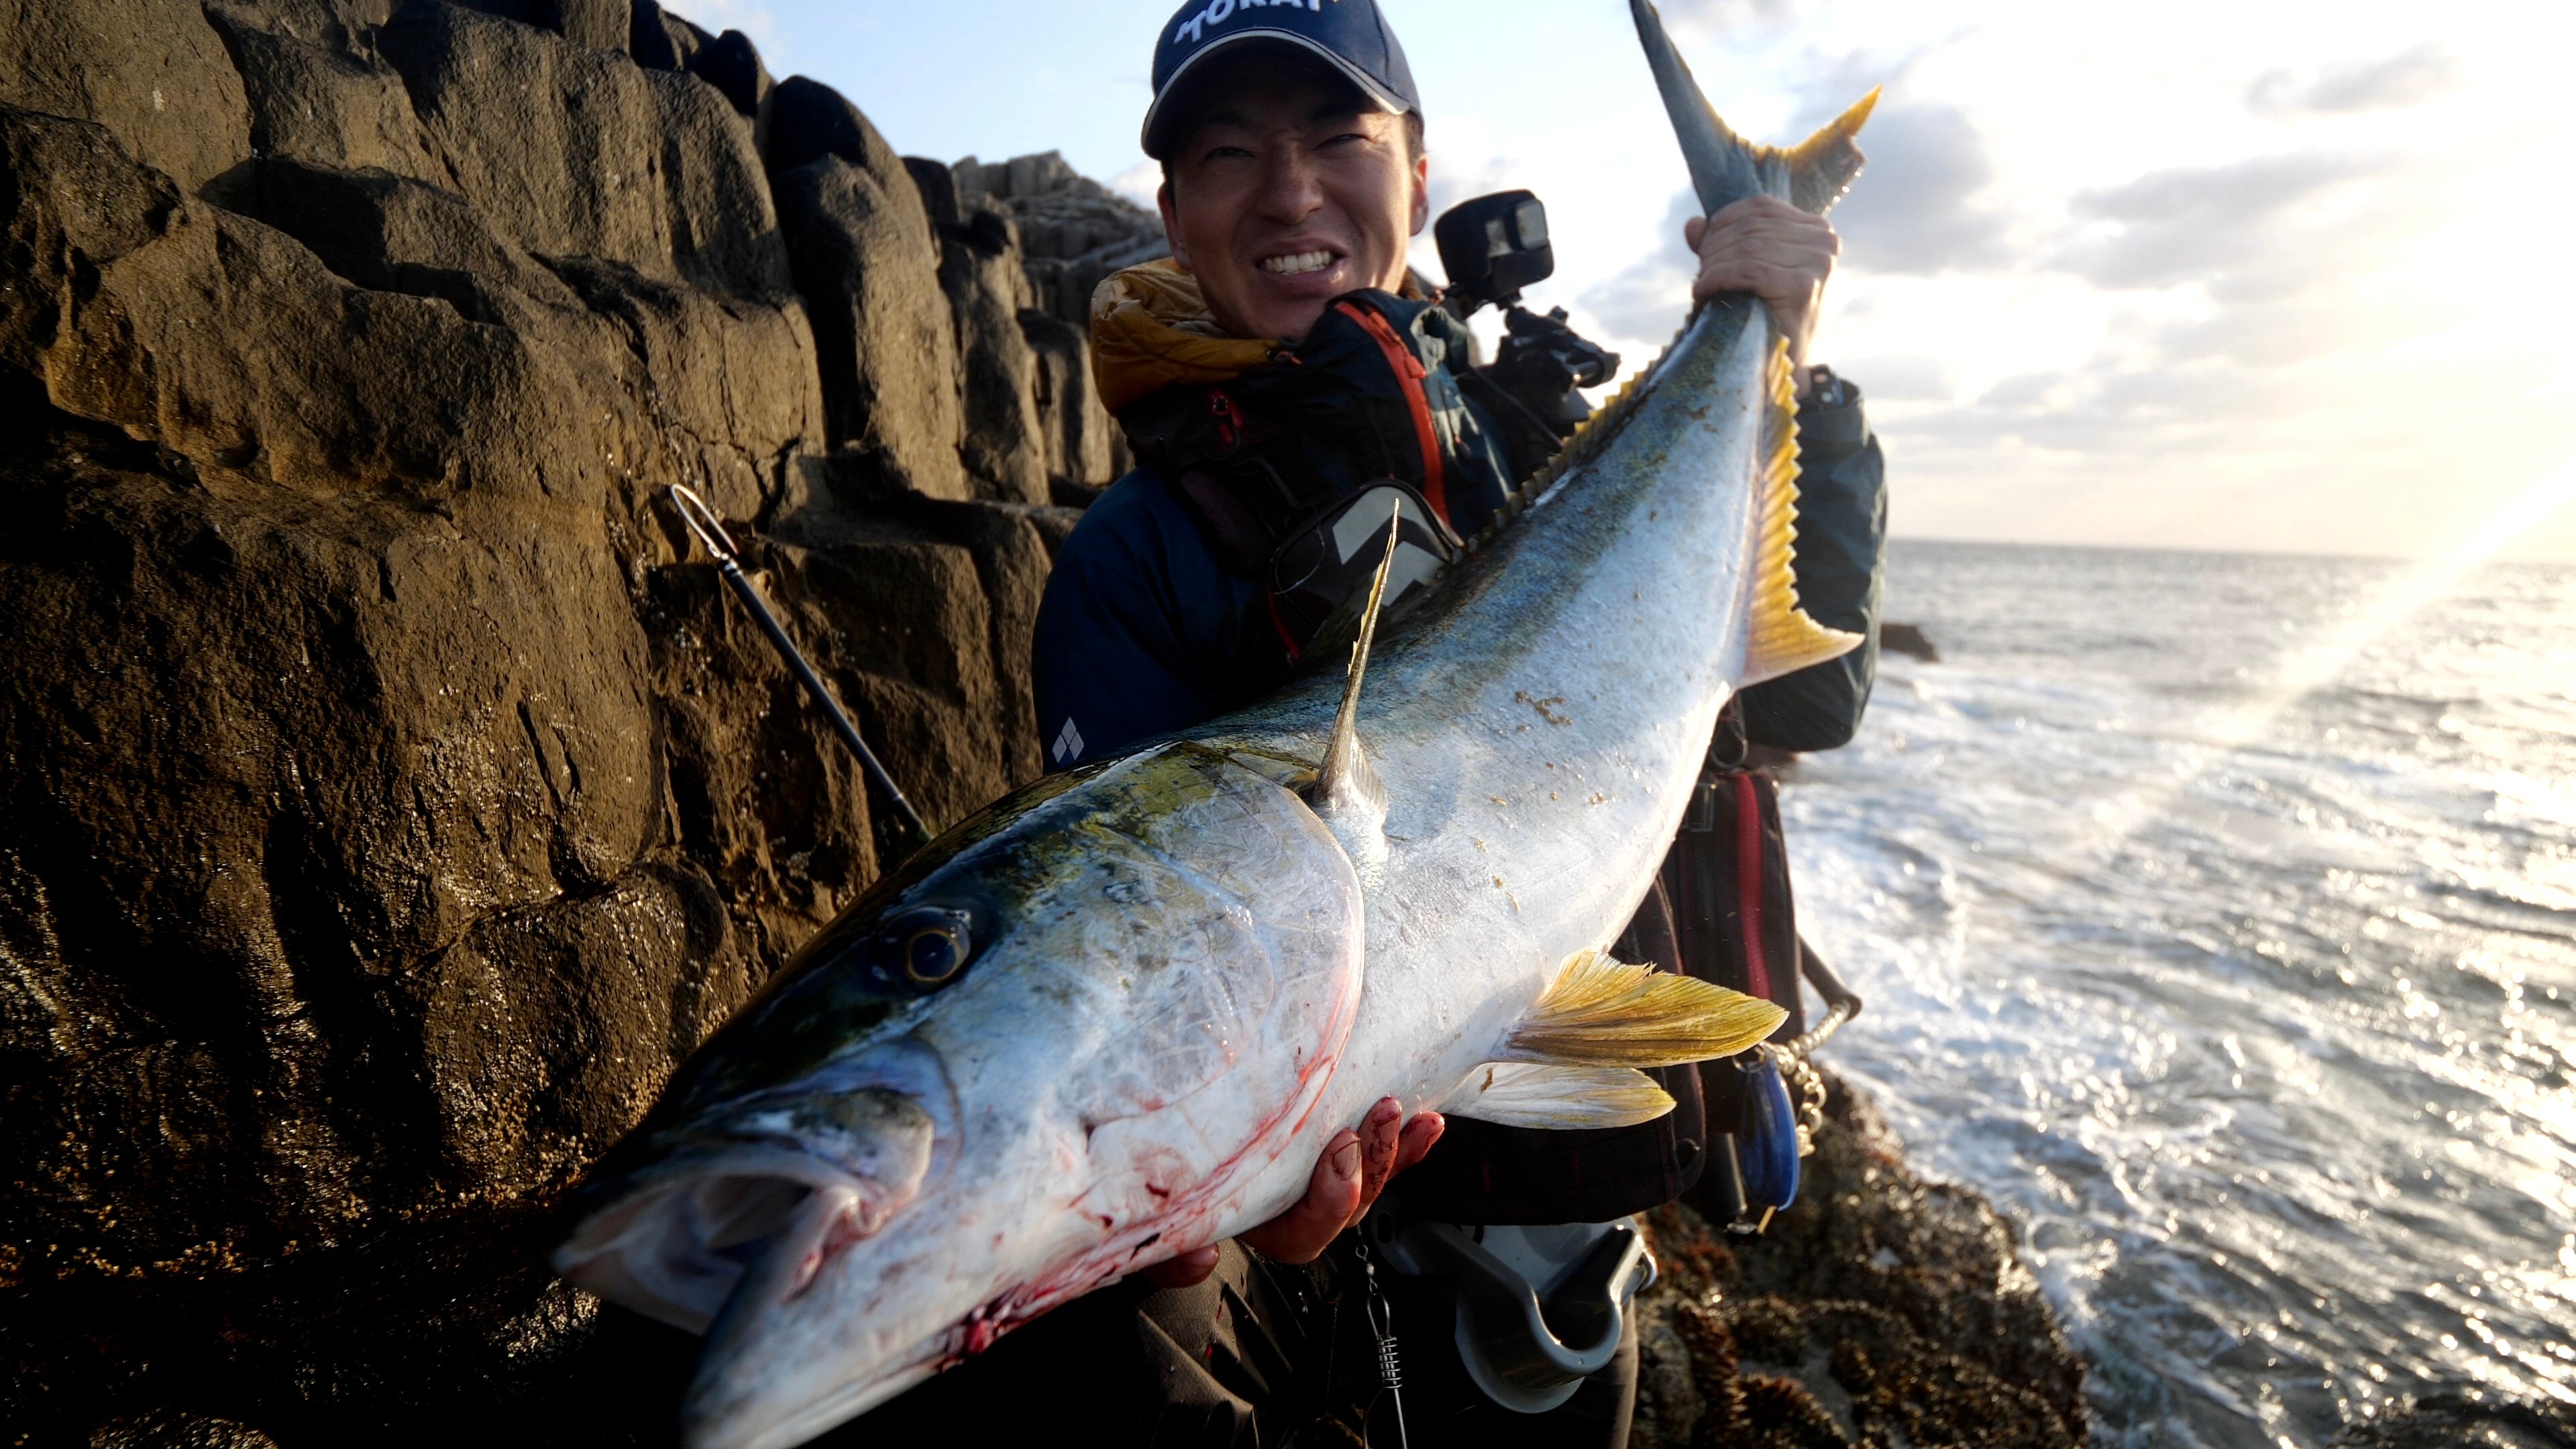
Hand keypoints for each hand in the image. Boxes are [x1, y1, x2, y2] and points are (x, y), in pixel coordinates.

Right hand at [1141, 1097, 1444, 1289]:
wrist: (1144, 1151)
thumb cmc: (1155, 1193)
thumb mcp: (1152, 1230)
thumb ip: (1166, 1257)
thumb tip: (1199, 1256)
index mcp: (1255, 1228)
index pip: (1302, 1235)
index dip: (1329, 1201)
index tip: (1338, 1150)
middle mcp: (1293, 1213)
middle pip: (1348, 1208)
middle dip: (1371, 1165)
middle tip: (1376, 1118)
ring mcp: (1316, 1185)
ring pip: (1368, 1182)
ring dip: (1393, 1150)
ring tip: (1407, 1114)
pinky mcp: (1333, 1155)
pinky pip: (1379, 1160)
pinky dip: (1404, 1144)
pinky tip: (1427, 1122)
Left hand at [1684, 195, 1839, 393]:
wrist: (1785, 365)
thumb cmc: (1767, 315)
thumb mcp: (1748, 271)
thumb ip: (1722, 243)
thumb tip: (1693, 224)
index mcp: (1816, 229)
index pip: (1760, 207)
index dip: (1722, 222)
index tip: (1703, 247)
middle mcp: (1823, 241)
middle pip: (1751, 228)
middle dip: (1714, 247)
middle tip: (1700, 272)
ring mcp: (1817, 264)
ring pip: (1747, 249)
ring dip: (1713, 265)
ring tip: (1702, 285)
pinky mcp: (1802, 287)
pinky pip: (1748, 271)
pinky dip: (1718, 278)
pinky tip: (1704, 292)